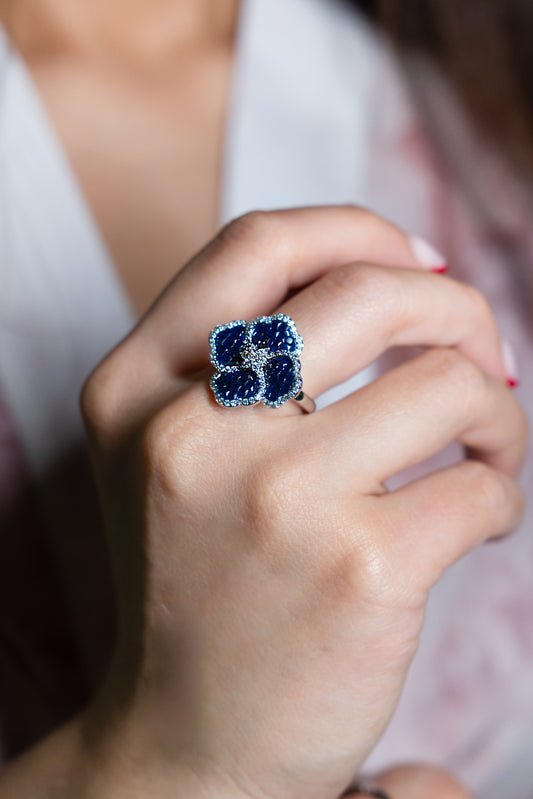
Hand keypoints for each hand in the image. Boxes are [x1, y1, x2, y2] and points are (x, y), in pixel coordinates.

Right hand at [80, 207, 525, 798]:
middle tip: (482, 357)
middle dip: (457, 309)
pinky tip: (479, 518)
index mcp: (134, 388)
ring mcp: (274, 499)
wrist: (188, 742)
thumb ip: (244, 361)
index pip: (259, 244)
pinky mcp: (359, 570)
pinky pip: (480, 484)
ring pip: (448, 384)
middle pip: (370, 292)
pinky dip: (503, 492)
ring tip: (489, 450)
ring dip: (497, 411)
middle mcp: (191, 431)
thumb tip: (399, 280)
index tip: (420, 264)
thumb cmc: (198, 582)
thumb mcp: (171, 454)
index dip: (357, 231)